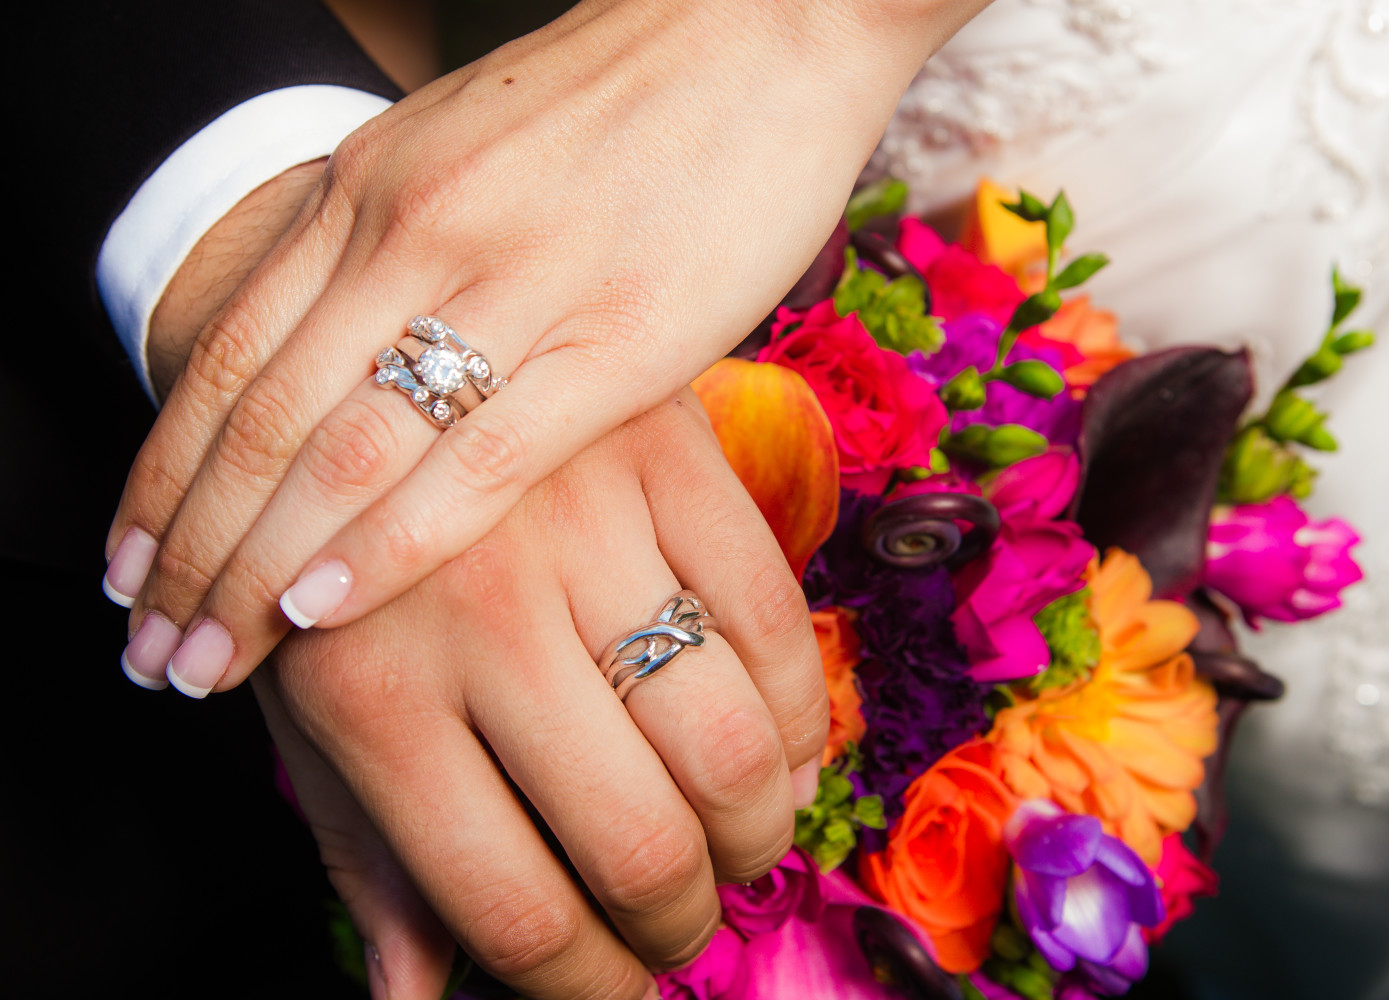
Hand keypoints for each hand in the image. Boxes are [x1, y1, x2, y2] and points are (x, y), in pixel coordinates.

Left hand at [103, 0, 986, 696]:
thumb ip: (394, 248)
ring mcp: (512, 283)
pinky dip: (389, 543)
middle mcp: (413, 232)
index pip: (226, 355)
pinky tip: (324, 607)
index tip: (130, 572)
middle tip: (149, 653)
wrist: (764, 24)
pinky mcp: (618, 339)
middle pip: (262, 421)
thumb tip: (345, 361)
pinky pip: (478, 458)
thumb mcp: (466, 153)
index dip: (163, 478)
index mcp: (371, 188)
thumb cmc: (625, 104)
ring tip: (205, 661)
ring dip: (256, 569)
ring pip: (343, 449)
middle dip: (189, 553)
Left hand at [260, 391, 828, 998]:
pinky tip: (778, 756)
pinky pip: (776, 621)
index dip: (588, 988)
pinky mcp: (668, 455)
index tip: (616, 991)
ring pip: (729, 742)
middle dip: (679, 922)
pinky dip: (798, 719)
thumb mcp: (312, 717)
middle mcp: (483, 613)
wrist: (354, 362)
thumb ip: (371, 862)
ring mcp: (586, 524)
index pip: (515, 909)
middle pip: (640, 840)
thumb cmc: (332, 572)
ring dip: (756, 835)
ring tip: (735, 850)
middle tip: (678, 927)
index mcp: (375, 700)